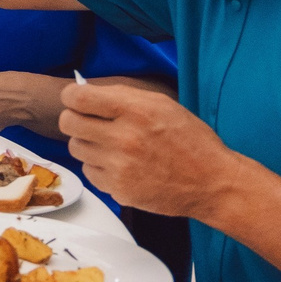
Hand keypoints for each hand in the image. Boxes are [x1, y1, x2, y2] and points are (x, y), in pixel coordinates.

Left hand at [56, 80, 248, 219]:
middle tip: (89, 122)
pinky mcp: (118, 190)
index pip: (79, 98)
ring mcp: (119, 168)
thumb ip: (123, 96)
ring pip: (76, 148)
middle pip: (68, 123)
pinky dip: (98, 167)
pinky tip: (119, 165)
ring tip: (110, 144)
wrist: (212, 183)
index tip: (77, 99)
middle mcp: (123, 139)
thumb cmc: (191, 140)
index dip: (73, 96)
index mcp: (135, 111)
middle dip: (75, 119)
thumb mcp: (162, 104)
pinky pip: (89, 172)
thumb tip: (87, 91)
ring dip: (87, 144)